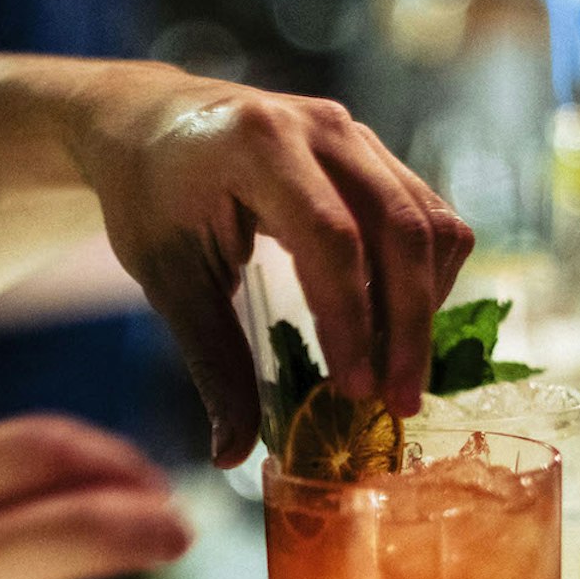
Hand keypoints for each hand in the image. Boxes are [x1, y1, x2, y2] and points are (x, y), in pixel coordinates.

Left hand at [68, 66, 473, 465]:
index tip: (355, 390)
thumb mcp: (168, 280)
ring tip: (400, 376)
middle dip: (407, 325)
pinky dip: (426, 276)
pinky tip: (398, 327)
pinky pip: (428, 214)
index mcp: (258, 146)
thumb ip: (211, 362)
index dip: (352, 319)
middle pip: (400, 228)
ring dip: (426, 306)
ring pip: (429, 221)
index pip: (331, 239)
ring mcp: (355, 134)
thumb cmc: (150, 199)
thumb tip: (231, 455)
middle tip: (399, 403)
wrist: (151, 123)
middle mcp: (320, 127)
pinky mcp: (374, 151)